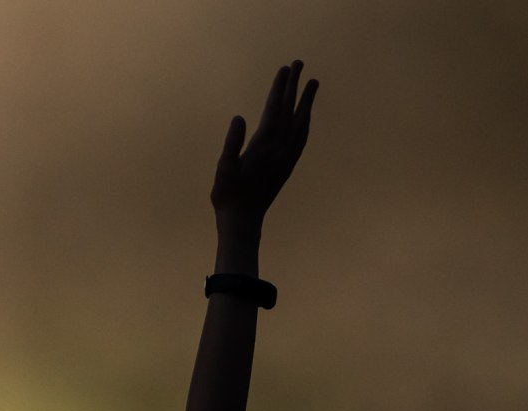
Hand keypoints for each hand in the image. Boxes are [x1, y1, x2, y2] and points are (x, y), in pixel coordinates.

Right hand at [211, 61, 317, 230]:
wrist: (243, 222)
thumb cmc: (228, 196)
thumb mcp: (223, 170)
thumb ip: (231, 143)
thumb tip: (239, 118)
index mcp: (264, 146)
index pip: (274, 109)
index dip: (279, 88)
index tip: (284, 68)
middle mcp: (279, 149)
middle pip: (289, 110)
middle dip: (294, 86)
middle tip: (299, 63)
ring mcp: (286, 158)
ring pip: (300, 123)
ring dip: (306, 102)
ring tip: (312, 83)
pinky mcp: (287, 167)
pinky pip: (301, 140)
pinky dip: (306, 123)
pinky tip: (307, 118)